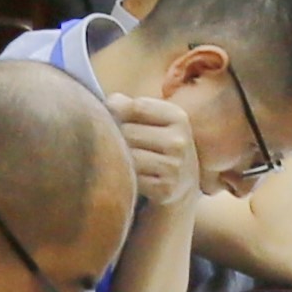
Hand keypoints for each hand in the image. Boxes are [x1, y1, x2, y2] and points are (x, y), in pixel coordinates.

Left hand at [103, 85, 200, 211]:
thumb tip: (110, 102)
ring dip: (120, 160)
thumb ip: (129, 106)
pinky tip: (134, 179)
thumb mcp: (153, 122)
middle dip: (117, 138)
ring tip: (127, 162)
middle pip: (128, 131)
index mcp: (178, 117)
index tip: (114, 120)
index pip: (137, 106)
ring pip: (128, 156)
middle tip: (122, 146)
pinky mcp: (165, 188)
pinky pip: (131, 178)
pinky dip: (126, 178)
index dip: (117, 112)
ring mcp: (174, 166)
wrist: (182, 188)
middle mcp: (179, 140)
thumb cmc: (158, 148)